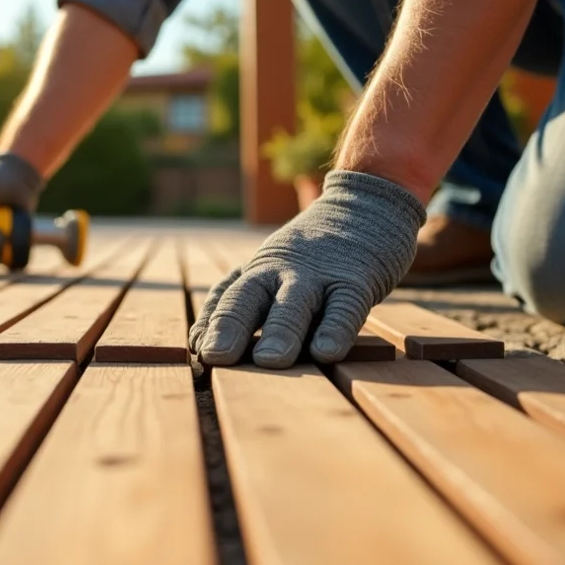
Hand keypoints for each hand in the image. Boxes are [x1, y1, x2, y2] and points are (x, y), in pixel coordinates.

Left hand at [190, 171, 425, 368]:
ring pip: (295, 303)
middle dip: (230, 327)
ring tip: (269, 360)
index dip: (209, 324)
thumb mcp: (278, 270)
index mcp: (259, 271)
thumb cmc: (318, 254)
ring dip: (280, 331)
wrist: (370, 203)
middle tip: (215, 357)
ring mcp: (319, 275)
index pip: (226, 297)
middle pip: (249, 298)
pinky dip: (335, 329)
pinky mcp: (358, 280)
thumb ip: (251, 303)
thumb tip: (207, 346)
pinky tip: (326, 352)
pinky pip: (345, 307)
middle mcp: (281, 271)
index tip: (194, 351)